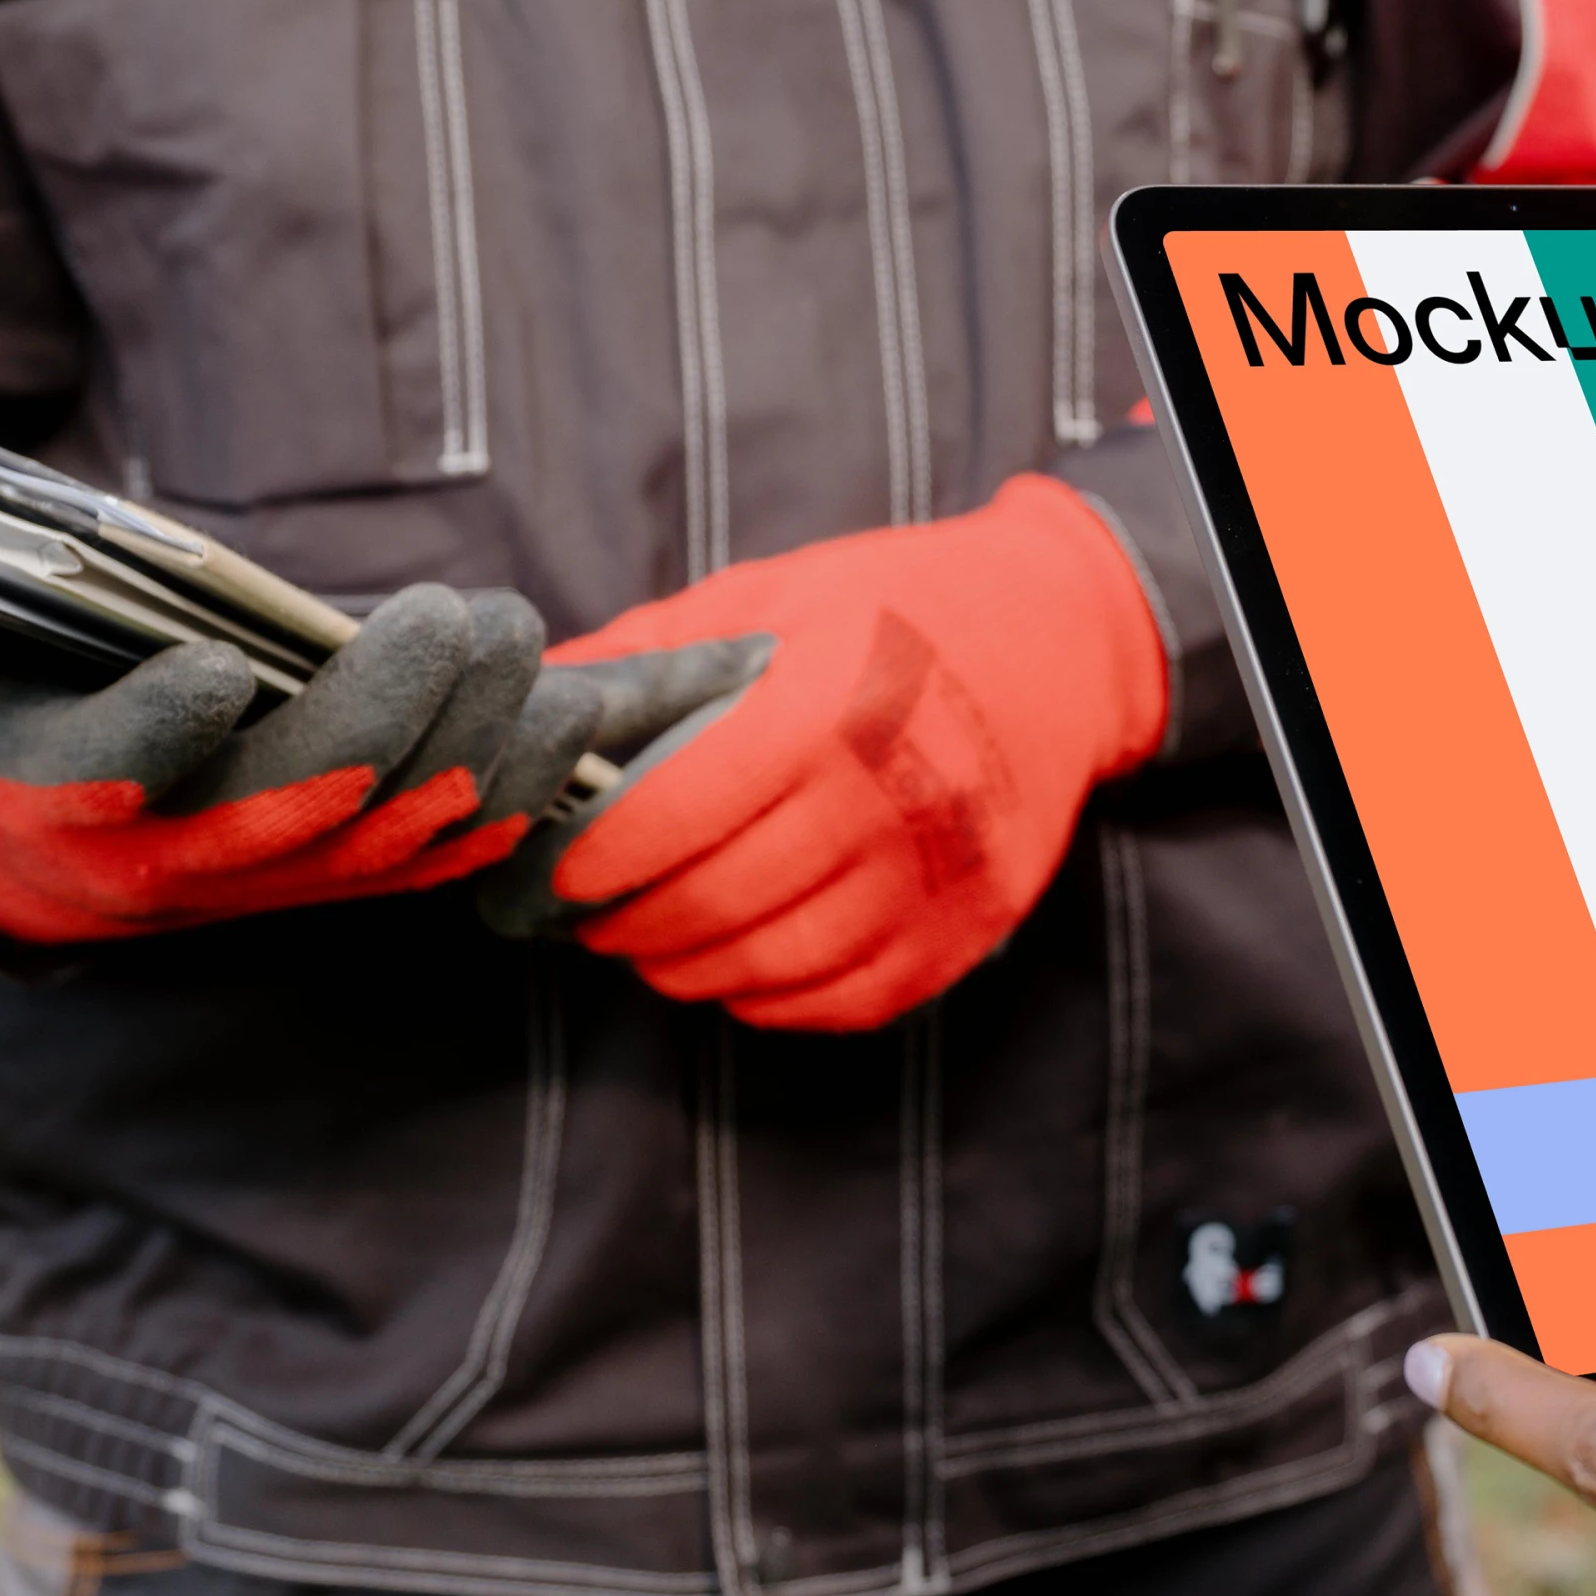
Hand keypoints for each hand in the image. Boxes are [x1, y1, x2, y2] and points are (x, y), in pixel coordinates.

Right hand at [0, 552, 688, 945]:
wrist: (2, 846)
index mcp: (40, 809)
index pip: (104, 790)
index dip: (162, 740)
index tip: (224, 668)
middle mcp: (160, 871)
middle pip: (291, 814)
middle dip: (384, 718)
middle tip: (454, 616)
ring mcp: (261, 884)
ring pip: (389, 837)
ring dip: (473, 749)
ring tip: (524, 649)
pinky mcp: (335, 880)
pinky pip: (442, 856)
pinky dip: (512, 797)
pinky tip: (568, 719)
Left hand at [487, 475, 1168, 1030]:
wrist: (1064, 640)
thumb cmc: (900, 606)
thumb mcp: (774, 595)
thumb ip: (648, 654)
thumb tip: (530, 701)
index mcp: (826, 711)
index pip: (677, 815)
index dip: (598, 858)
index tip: (556, 871)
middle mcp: (886, 804)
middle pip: (716, 907)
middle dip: (629, 926)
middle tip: (591, 918)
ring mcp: (935, 878)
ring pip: (774, 967)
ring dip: (689, 970)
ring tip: (655, 942)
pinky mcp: (966, 928)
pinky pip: (845, 1000)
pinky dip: (773, 998)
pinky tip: (740, 964)